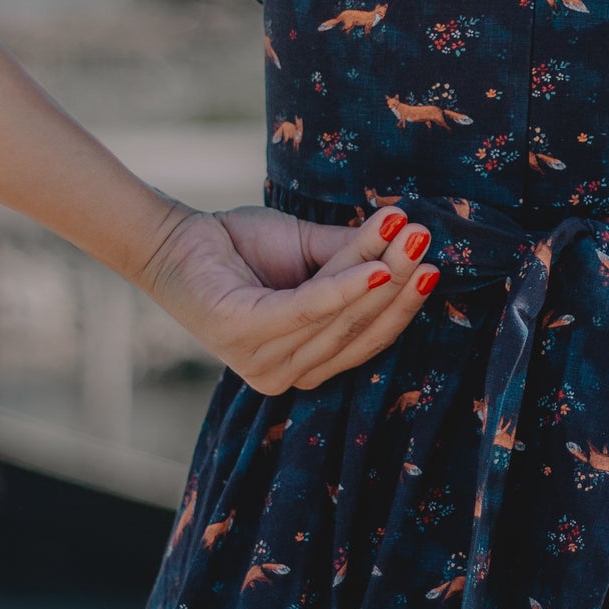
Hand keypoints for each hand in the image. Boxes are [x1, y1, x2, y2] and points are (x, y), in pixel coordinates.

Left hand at [134, 198, 439, 393]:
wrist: (174, 238)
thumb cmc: (241, 248)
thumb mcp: (310, 251)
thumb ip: (353, 256)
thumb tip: (408, 241)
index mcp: (304, 365)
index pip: (367, 340)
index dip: (403, 304)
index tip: (434, 264)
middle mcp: (284, 375)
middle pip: (358, 330)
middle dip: (399, 284)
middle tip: (425, 240)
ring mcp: (261, 363)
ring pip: (338, 317)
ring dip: (379, 274)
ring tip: (407, 233)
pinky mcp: (242, 336)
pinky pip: (305, 311)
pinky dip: (343, 289)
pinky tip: (372, 269)